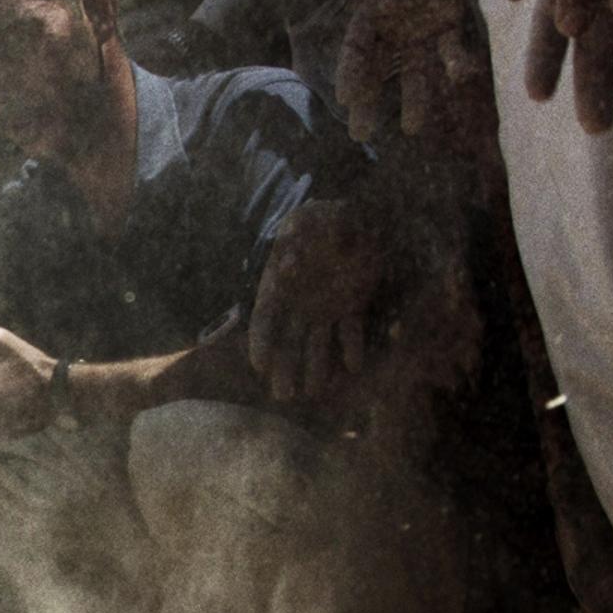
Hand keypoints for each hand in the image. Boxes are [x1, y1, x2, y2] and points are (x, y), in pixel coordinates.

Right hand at [247, 197, 384, 403]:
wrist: (352, 216)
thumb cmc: (321, 217)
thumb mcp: (309, 218)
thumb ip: (301, 234)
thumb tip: (291, 263)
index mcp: (280, 285)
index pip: (265, 319)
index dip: (261, 342)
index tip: (259, 365)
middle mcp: (300, 303)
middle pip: (287, 342)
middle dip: (284, 368)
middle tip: (284, 396)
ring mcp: (325, 308)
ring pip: (316, 345)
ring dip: (314, 368)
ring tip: (313, 391)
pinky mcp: (351, 307)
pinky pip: (350, 332)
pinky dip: (351, 348)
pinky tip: (353, 365)